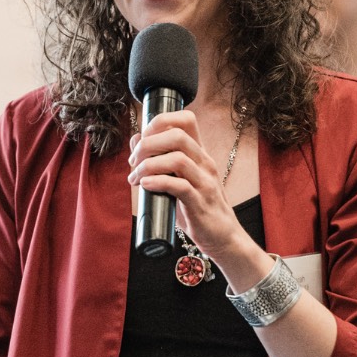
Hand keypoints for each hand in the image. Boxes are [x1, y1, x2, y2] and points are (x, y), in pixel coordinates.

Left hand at [128, 109, 242, 261]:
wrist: (223, 236)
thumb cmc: (197, 207)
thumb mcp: (179, 179)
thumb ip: (160, 160)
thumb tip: (136, 139)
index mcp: (199, 153)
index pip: (186, 119)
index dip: (160, 121)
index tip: (142, 139)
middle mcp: (204, 162)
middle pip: (177, 135)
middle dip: (148, 144)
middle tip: (134, 161)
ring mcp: (205, 182)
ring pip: (177, 159)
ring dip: (149, 165)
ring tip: (136, 178)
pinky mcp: (200, 203)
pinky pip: (179, 186)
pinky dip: (158, 182)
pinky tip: (145, 186)